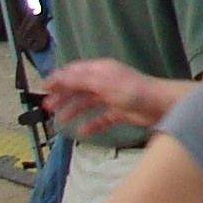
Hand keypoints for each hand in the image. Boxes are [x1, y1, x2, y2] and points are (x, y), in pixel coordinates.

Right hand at [42, 58, 176, 137]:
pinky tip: (83, 132)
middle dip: (63, 97)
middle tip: (48, 108)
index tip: (43, 88)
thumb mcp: (102, 83)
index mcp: (102, 70)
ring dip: (74, 111)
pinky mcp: (121, 112)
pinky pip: (102, 118)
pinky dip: (92, 124)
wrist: (160, 105)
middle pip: (80, 88)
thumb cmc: (132, 91)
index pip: (75, 72)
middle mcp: (106, 82)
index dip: (59, 78)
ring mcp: (114, 97)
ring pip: (89, 104)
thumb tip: (56, 76)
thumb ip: (78, 80)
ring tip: (61, 123)